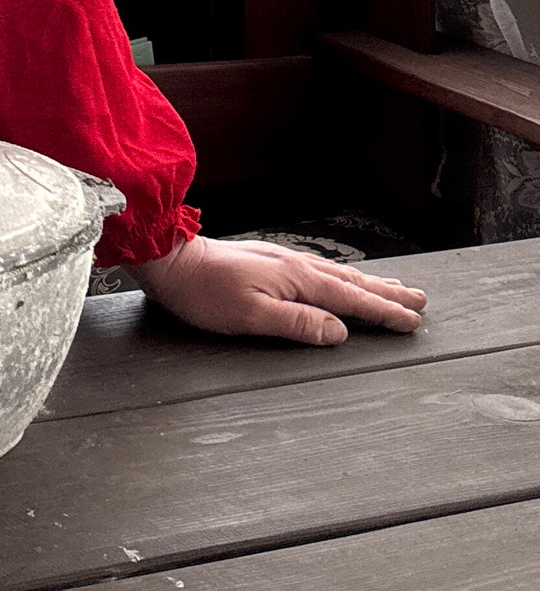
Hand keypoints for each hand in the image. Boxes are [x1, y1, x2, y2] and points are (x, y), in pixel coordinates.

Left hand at [130, 234, 426, 345]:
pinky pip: (320, 271)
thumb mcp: (251, 316)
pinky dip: (342, 277)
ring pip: (338, 274)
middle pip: (352, 282)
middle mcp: (296, 265)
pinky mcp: (269, 262)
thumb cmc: (204, 292)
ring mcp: (283, 261)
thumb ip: (298, 323)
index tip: (413, 321)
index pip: (351, 300)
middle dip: (387, 294)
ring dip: (369, 283)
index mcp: (298, 279)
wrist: (170, 258)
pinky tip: (339, 279)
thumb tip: (340, 332)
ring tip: (393, 289)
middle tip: (420, 301)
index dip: (384, 312)